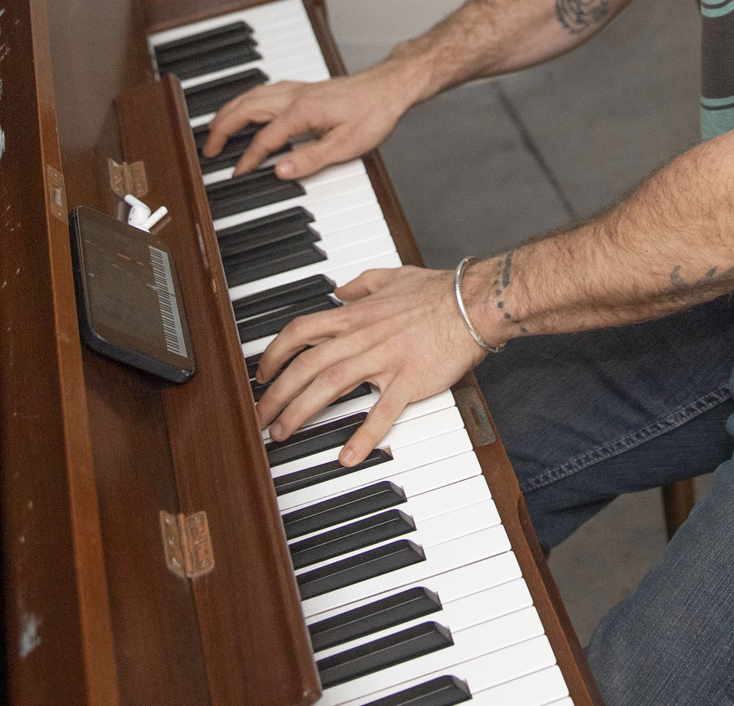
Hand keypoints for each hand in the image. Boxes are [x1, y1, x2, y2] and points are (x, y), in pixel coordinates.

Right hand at [205, 62, 425, 178]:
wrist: (390, 87)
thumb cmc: (373, 113)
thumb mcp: (345, 145)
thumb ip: (310, 159)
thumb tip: (280, 171)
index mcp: (301, 112)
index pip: (264, 139)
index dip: (249, 158)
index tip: (238, 173)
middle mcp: (295, 96)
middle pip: (246, 109)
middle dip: (223, 128)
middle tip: (209, 148)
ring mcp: (298, 88)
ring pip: (252, 95)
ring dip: (230, 111)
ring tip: (216, 126)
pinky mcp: (304, 87)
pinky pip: (265, 90)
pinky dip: (247, 99)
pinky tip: (246, 106)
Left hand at [254, 265, 486, 465]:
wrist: (474, 302)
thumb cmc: (439, 291)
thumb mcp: (393, 276)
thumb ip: (363, 284)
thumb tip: (341, 290)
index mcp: (356, 315)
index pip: (301, 332)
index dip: (275, 353)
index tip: (263, 373)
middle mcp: (362, 337)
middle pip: (305, 366)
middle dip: (275, 393)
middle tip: (258, 418)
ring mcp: (384, 359)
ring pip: (329, 387)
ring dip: (300, 412)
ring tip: (282, 435)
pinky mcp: (409, 380)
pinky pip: (381, 412)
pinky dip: (363, 436)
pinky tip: (347, 457)